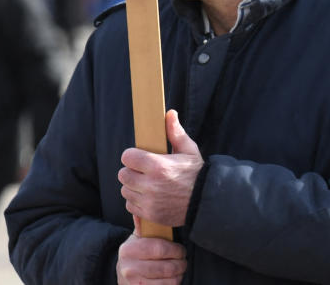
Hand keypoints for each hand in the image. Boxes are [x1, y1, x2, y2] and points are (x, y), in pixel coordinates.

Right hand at [117, 216, 186, 283]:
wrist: (123, 276)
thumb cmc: (134, 255)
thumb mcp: (135, 239)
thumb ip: (143, 225)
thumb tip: (145, 208)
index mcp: (129, 250)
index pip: (159, 248)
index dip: (175, 249)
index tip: (181, 249)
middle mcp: (130, 268)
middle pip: (167, 267)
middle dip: (181, 263)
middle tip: (183, 259)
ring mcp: (137, 283)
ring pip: (170, 280)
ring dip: (180, 274)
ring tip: (180, 268)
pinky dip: (175, 283)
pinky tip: (174, 278)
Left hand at [118, 110, 202, 227]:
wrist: (207, 202)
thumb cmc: (197, 174)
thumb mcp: (189, 150)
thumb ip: (175, 132)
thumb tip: (170, 113)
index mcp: (158, 165)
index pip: (127, 157)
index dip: (132, 156)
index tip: (138, 157)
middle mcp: (151, 184)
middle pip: (123, 174)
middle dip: (130, 171)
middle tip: (141, 171)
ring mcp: (150, 201)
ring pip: (125, 191)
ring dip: (132, 187)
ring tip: (145, 184)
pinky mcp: (150, 215)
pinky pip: (130, 206)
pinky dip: (136, 202)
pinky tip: (147, 197)